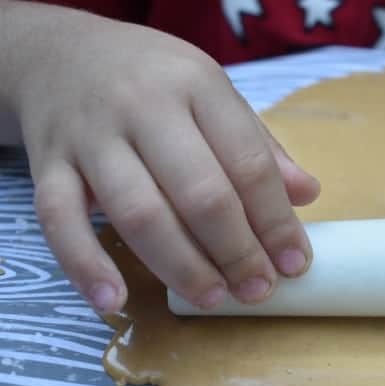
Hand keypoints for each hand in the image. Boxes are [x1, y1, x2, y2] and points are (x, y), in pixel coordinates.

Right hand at [7, 7, 319, 312]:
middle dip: (236, 251)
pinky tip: (116, 301)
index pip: (248, 163)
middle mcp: (143, 106)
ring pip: (138, 213)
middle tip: (258, 289)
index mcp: (197, 86)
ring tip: (213, 298)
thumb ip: (258, 145)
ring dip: (181, 266)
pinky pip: (59, 220)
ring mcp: (90, 136)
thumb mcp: (213, 94)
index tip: (294, 263)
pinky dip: (86, 266)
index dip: (276, 221)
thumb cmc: (154, 81)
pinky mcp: (47, 163)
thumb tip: (307, 195)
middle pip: (199, 193)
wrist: (60, 54)